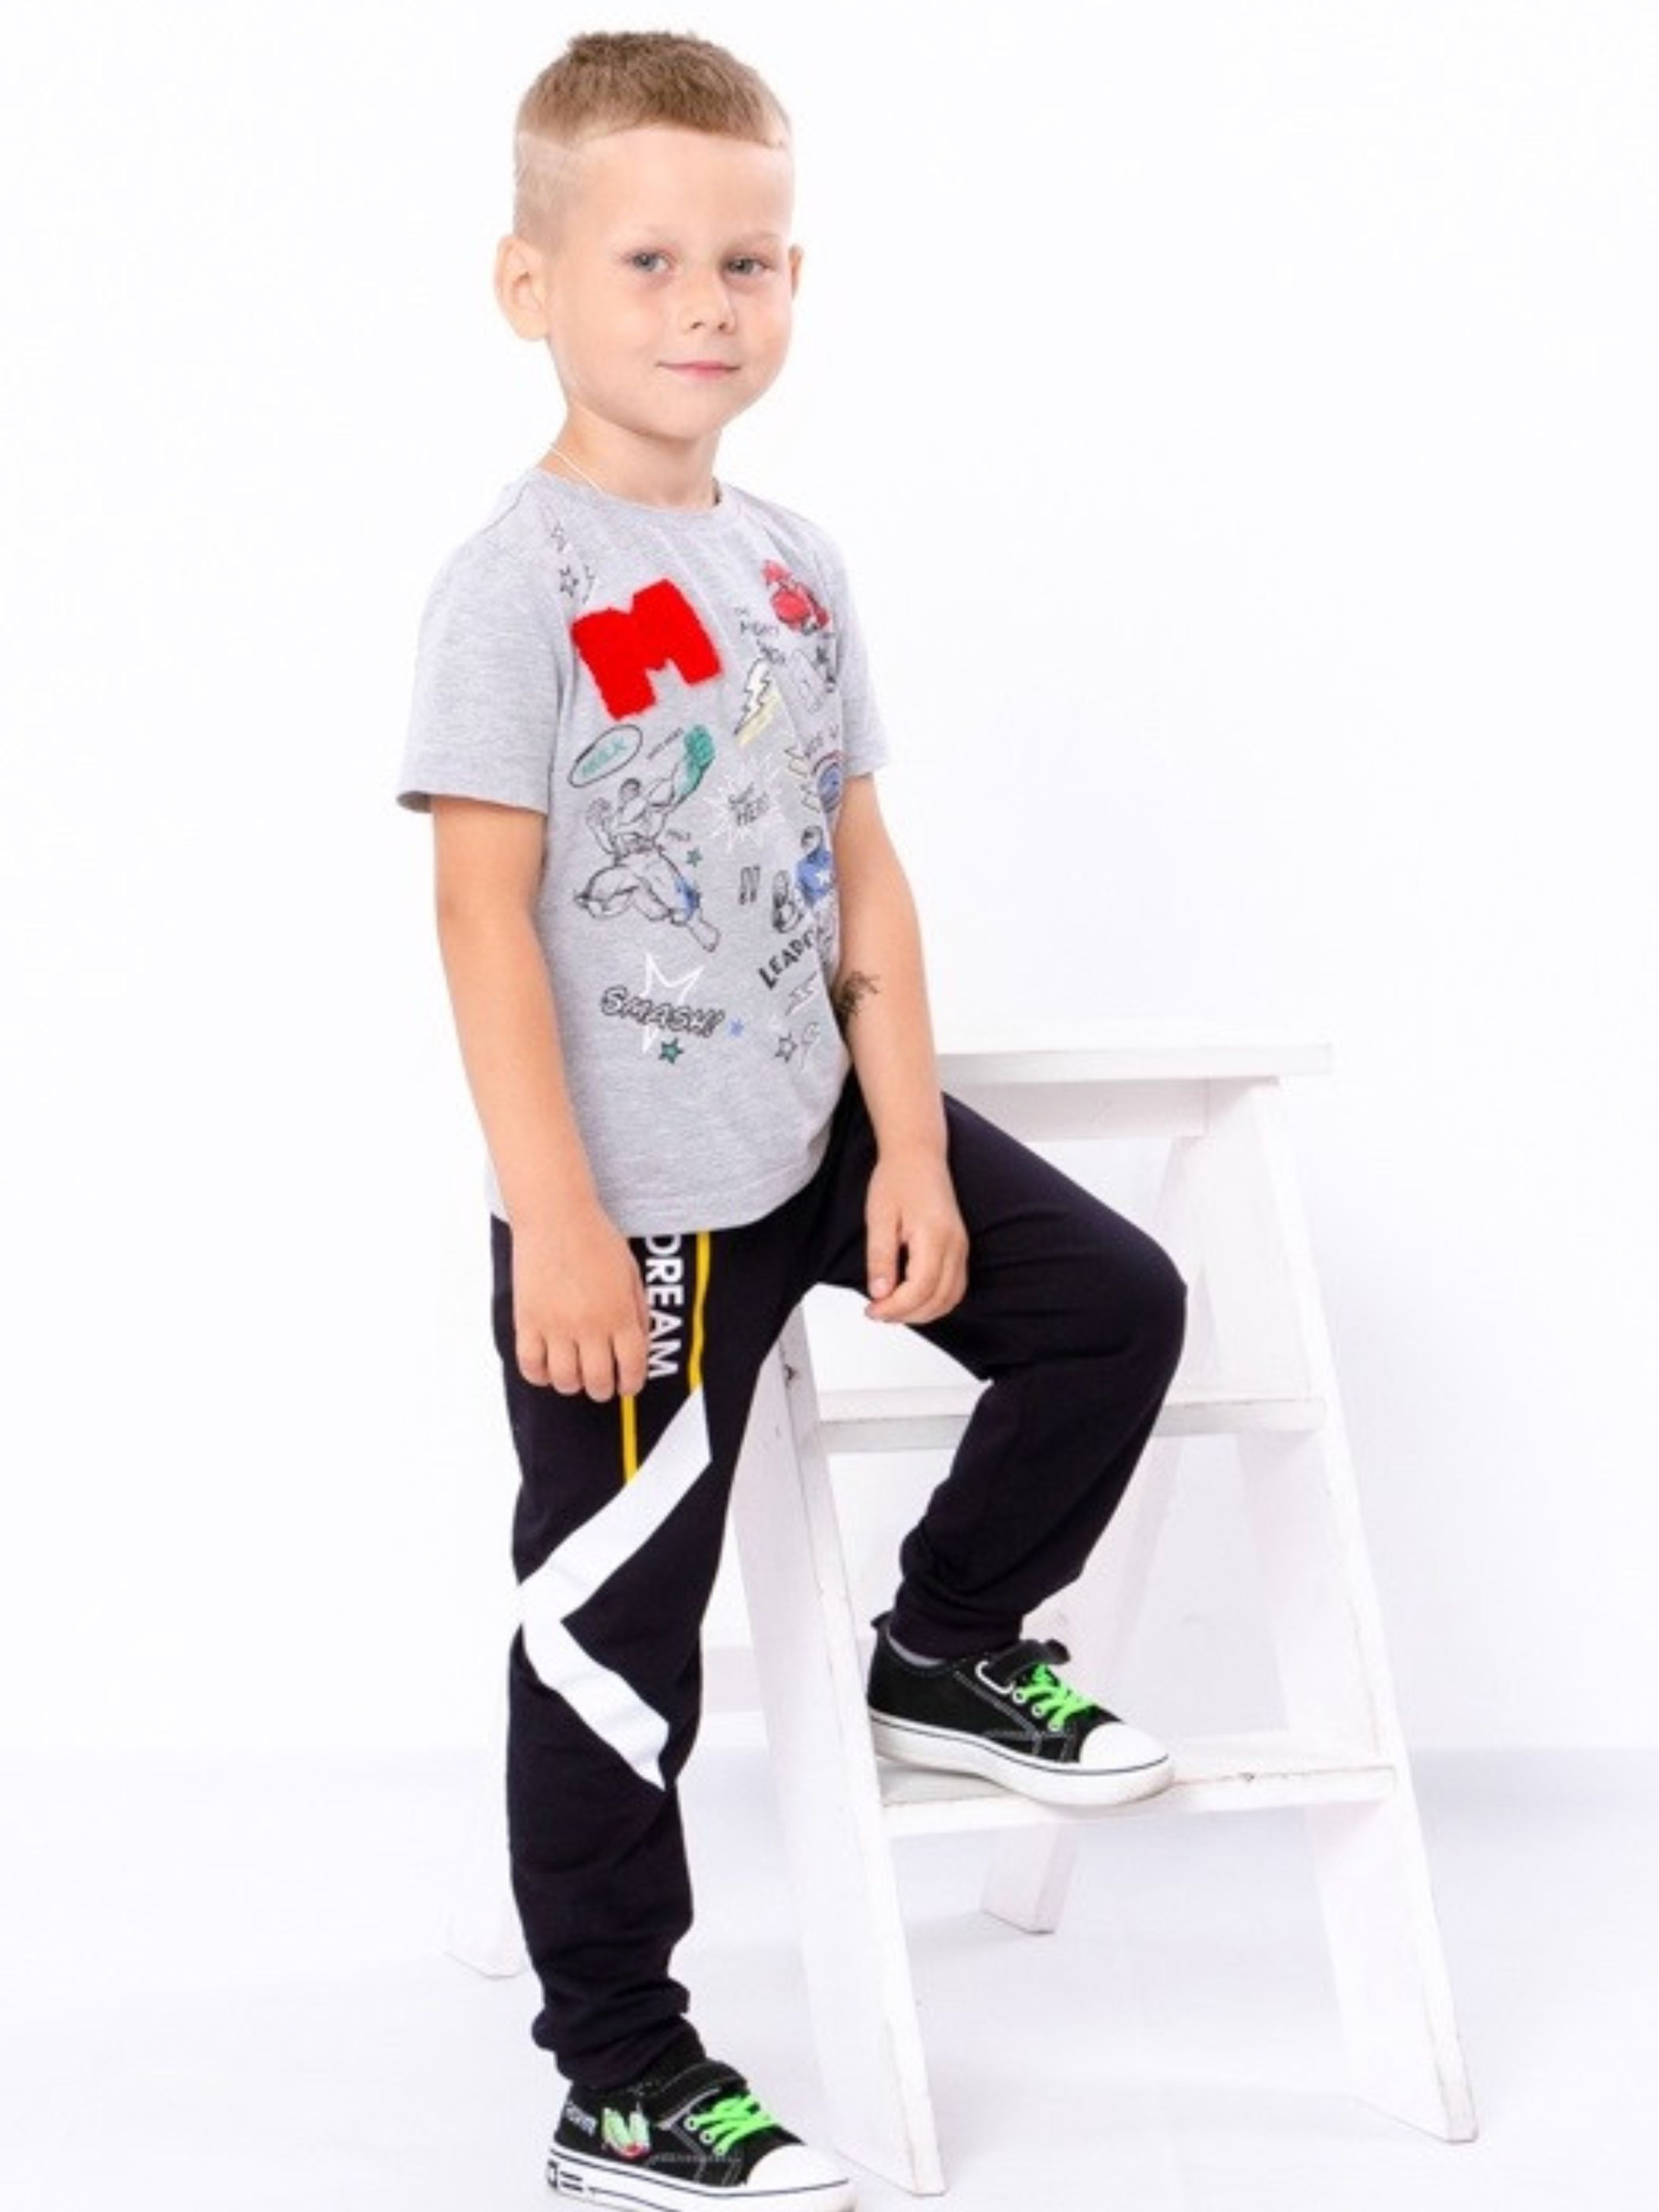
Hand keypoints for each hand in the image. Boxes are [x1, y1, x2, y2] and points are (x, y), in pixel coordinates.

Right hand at [510, 1203, 651, 1400]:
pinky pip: (530, 1366)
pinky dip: (539, 1375)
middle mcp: (589, 1325)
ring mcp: (555, 1325)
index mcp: (620, 1314)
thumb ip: (638, 1313)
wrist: (556, 1215)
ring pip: (564, 1381)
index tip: (627, 1384)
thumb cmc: (596, 1239)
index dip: (631, 1384)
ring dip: (572, 1383)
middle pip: (598, 1382)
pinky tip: (547, 1366)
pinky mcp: (527, 1321)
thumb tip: (637, 1348)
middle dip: (603, 1389)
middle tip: (601, 1383)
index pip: (631, 1368)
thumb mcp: (632, 1274)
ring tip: (574, 1372)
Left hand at [863, 1144, 968, 1324]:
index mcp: (935, 1236)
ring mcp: (960, 1247)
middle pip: (937, 1299)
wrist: (918, 1155)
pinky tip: (911, 1300)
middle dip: (906, 1314)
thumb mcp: (879, 1217)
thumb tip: (880, 1293)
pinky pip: (955, 1287)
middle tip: (877, 1312)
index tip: (872, 1310)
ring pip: (950, 1298)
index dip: (895, 1308)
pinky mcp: (959, 1247)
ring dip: (922, 1312)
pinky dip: (935, 1301)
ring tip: (892, 1309)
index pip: (919, 1290)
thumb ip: (880, 1257)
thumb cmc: (898, 1179)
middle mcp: (954, 1245)